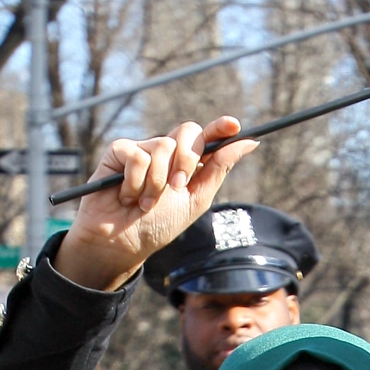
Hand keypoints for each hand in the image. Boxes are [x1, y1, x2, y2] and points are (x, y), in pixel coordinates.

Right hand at [54, 117, 256, 292]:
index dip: (220, 127)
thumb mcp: (195, 201)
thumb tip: (250, 142)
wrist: (122, 243)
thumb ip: (218, 169)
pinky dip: (135, 183)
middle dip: (187, 160)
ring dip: (156, 183)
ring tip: (145, 203)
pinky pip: (136, 155)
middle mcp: (166, 152)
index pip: (206, 137)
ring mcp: (143, 149)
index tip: (234, 125)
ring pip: (162, 146)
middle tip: (177, 187)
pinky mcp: (119, 151)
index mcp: (186, 163)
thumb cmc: (157, 226)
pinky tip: (127, 197)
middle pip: (187, 131)